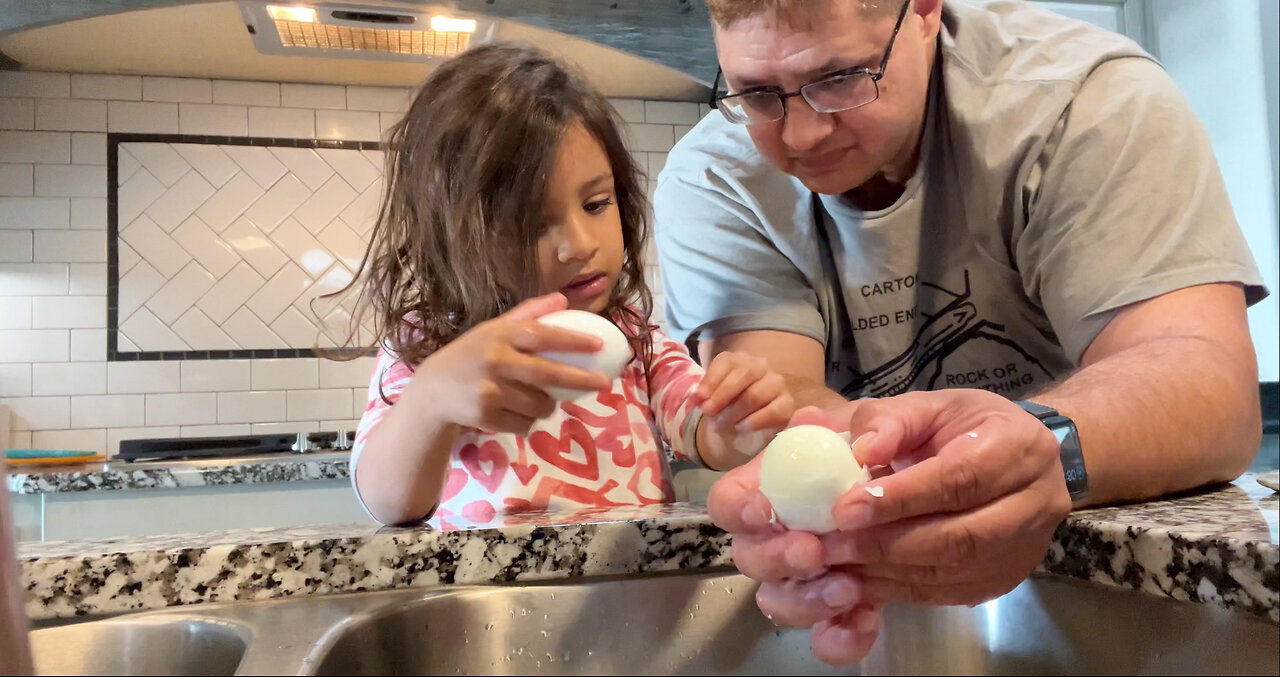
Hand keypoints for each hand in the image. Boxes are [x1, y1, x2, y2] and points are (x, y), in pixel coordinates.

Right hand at [416, 293, 612, 433]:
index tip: (599, 344)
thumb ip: (527, 315)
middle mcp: (495, 361)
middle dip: (581, 380)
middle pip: (548, 374)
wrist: (432, 391)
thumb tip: (563, 299)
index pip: (542, 334)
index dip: (572, 340)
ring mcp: (490, 391)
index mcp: (499, 335)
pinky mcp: (486, 417)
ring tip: (539, 399)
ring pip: (540, 405)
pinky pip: (525, 424)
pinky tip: (515, 412)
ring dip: (548, 405)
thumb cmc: (470, 355)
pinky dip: (529, 421)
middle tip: (604, 384)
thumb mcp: (492, 330)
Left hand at [693, 352, 794, 466]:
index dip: (711, 380)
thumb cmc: (727, 407)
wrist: (745, 427)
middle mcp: (761, 366)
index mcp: (740, 360)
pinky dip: (754, 421)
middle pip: (743, 375)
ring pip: (756, 394)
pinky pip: (774, 411)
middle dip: (722, 395)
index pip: (727, 362)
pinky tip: (741, 427)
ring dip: (734, 412)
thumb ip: (705, 396)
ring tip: (722, 425)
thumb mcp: (713, 399)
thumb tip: (698, 397)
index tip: (698, 399)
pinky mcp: (788, 403)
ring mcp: (777, 383)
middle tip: (708, 412)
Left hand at [707, 390, 1072, 665]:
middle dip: (886, 544)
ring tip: (834, 565)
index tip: (844, 508)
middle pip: (959, 536)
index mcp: (1016, 446)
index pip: (959, 478)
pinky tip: (859, 580)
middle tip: (829, 545)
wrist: (1020, 458)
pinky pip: (949, 592)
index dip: (900, 497)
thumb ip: (887, 420)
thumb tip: (851, 446)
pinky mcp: (1004, 579)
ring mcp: (1023, 549)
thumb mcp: (929, 406)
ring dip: (887, 572)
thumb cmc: (966, 425)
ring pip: (953, 571)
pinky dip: (899, 588)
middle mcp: (1033, 503)